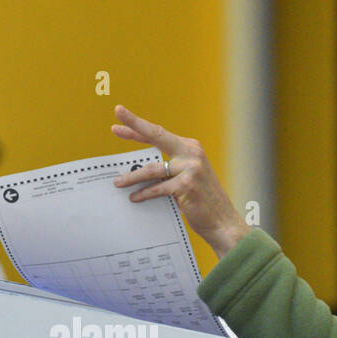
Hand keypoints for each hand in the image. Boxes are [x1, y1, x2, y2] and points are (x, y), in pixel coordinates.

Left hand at [111, 105, 250, 258]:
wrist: (223, 221)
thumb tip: (139, 168)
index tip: (121, 116)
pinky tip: (134, 198)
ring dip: (132, 177)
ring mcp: (190, 168)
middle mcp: (191, 153)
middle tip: (114, 126)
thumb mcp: (187, 177)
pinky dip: (144, 194)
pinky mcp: (186, 186)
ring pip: (152, 169)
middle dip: (134, 127)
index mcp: (190, 148)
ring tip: (118, 183)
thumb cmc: (202, 200)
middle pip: (156, 136)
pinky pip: (157, 189)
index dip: (138, 127)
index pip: (159, 134)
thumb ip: (169, 169)